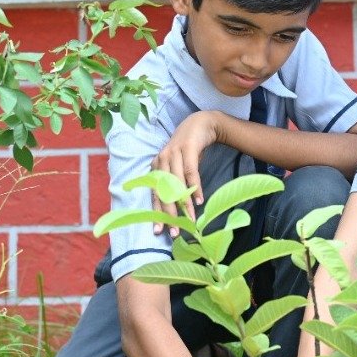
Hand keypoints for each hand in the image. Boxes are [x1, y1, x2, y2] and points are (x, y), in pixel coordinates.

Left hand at [150, 111, 222, 232]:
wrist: (201, 124)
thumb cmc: (189, 150)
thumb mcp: (179, 167)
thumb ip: (175, 184)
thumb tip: (177, 208)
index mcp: (156, 167)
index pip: (154, 194)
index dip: (157, 213)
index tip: (159, 231)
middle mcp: (161, 160)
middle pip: (163, 192)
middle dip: (169, 213)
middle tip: (174, 231)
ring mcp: (173, 153)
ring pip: (176, 184)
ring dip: (184, 204)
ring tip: (190, 220)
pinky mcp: (187, 148)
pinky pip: (191, 172)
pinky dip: (195, 187)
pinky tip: (199, 200)